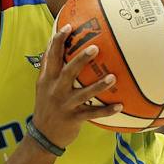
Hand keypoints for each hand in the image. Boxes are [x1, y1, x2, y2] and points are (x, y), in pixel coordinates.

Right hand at [32, 23, 122, 148]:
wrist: (43, 136)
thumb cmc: (46, 106)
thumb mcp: (42, 86)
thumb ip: (48, 67)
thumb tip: (52, 44)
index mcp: (47, 80)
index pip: (51, 56)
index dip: (58, 41)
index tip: (69, 27)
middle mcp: (55, 90)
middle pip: (68, 72)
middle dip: (81, 59)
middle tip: (95, 47)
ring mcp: (65, 105)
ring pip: (84, 94)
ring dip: (98, 86)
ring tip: (112, 77)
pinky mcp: (74, 119)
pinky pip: (93, 114)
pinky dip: (106, 111)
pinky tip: (120, 106)